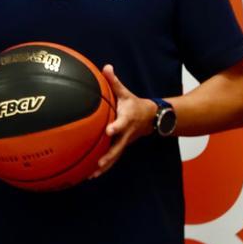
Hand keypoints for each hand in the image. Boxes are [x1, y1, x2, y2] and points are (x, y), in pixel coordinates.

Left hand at [92, 64, 156, 178]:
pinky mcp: (122, 147)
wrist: (151, 118)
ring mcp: (125, 143)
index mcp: (127, 119)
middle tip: (98, 163)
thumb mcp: (125, 92)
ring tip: (91, 175)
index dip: (116, 127)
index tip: (108, 131)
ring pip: (115, 156)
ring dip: (105, 166)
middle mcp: (126, 134)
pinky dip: (104, 167)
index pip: (121, 124)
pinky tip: (91, 175)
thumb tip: (106, 67)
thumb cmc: (134, 104)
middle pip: (118, 147)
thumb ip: (114, 81)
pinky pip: (113, 158)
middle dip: (109, 156)